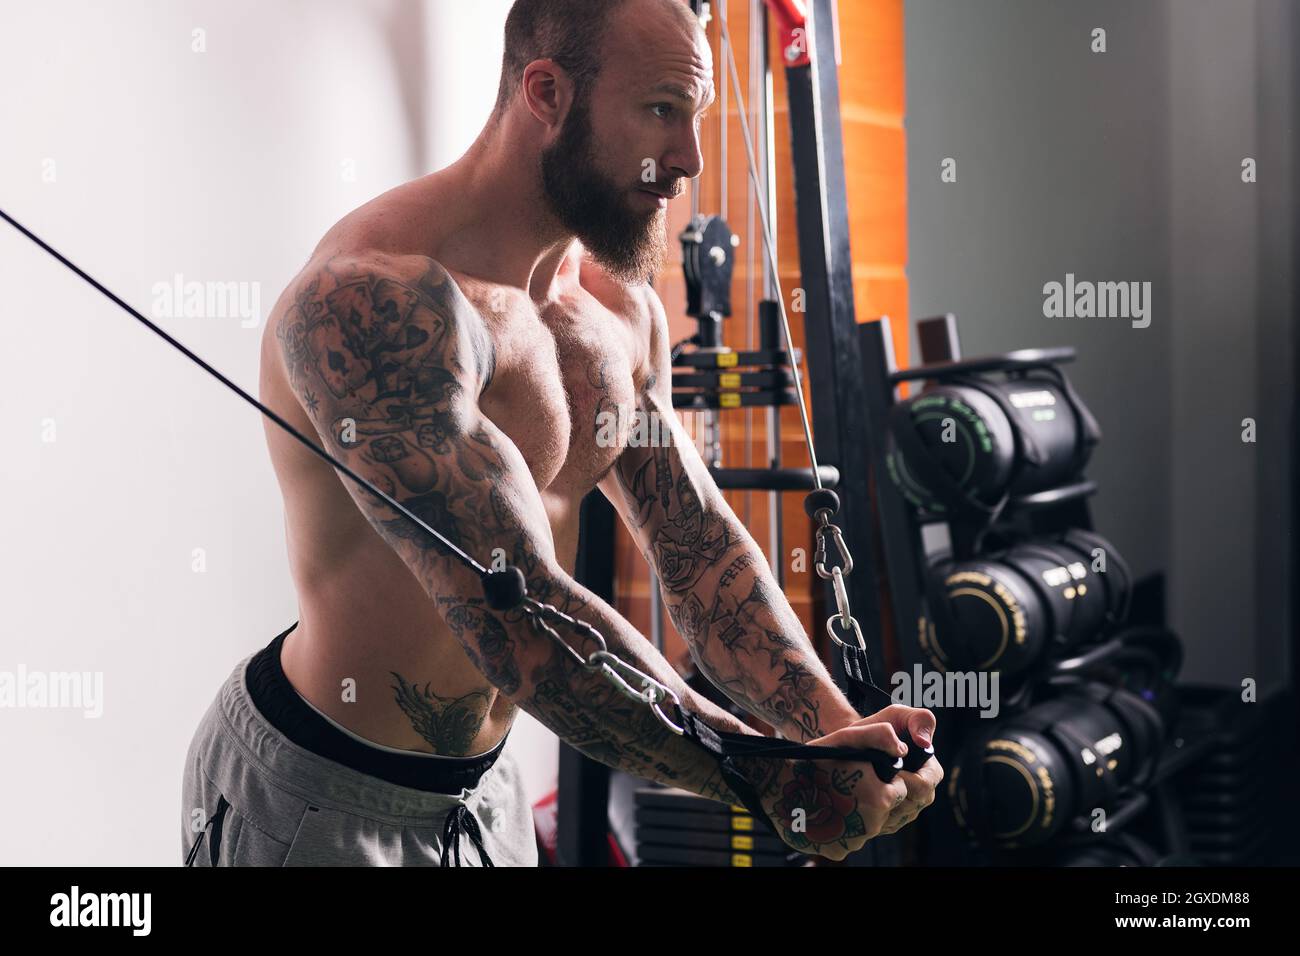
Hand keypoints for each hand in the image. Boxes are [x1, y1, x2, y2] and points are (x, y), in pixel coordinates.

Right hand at [757, 706, 942, 859]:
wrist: (776, 784)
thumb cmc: (813, 757)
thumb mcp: (848, 736)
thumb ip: (882, 734)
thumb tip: (903, 749)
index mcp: (880, 797)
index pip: (906, 789)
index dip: (894, 777)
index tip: (876, 770)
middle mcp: (871, 825)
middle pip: (892, 810)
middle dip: (885, 795)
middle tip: (862, 780)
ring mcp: (855, 841)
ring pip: (874, 825)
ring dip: (869, 811)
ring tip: (848, 794)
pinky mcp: (839, 851)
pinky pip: (854, 838)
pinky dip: (849, 826)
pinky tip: (835, 809)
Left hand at [845, 704, 942, 835]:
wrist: (852, 743)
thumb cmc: (877, 726)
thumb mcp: (898, 715)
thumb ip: (919, 720)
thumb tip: (924, 743)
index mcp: (929, 770)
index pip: (927, 785)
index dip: (911, 781)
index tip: (891, 772)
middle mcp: (921, 791)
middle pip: (916, 803)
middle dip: (897, 794)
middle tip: (875, 782)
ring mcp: (907, 807)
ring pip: (901, 816)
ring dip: (885, 806)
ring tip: (868, 790)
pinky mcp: (891, 817)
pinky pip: (887, 823)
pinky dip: (875, 814)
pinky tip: (864, 801)